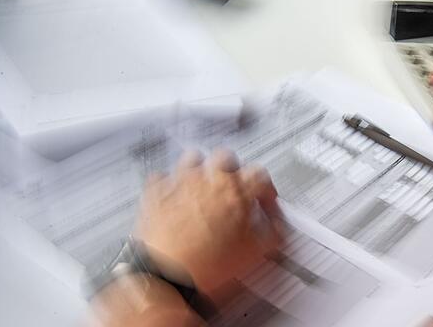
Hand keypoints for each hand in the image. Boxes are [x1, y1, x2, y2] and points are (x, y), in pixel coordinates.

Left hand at [135, 149, 282, 295]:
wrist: (167, 276)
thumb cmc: (207, 266)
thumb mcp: (254, 253)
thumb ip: (272, 233)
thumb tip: (276, 226)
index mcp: (237, 191)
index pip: (260, 175)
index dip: (266, 190)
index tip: (264, 201)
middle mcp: (209, 180)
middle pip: (227, 158)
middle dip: (234, 171)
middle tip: (236, 188)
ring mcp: (180, 183)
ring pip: (193, 158)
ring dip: (202, 168)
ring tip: (205, 184)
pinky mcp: (156, 193)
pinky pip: (161, 176)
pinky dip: (169, 183)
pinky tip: (174, 193)